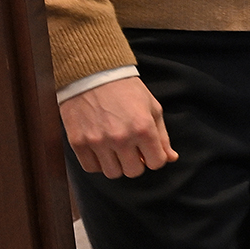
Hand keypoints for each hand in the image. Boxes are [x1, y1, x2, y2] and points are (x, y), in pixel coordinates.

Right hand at [60, 76, 176, 178]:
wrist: (92, 75)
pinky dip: (98, 163)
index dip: (155, 158)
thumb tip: (171, 158)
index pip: (156, 163)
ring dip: (117, 164)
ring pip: (113, 173)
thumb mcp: (152, 108)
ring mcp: (97, 142)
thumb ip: (162, 136)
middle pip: (134, 172)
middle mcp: (121, 138)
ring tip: (115, 149)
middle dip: (137, 163)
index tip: (149, 150)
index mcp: (143, 129)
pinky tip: (101, 150)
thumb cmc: (127, 90)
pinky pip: (91, 168)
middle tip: (132, 150)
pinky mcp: (78, 143)